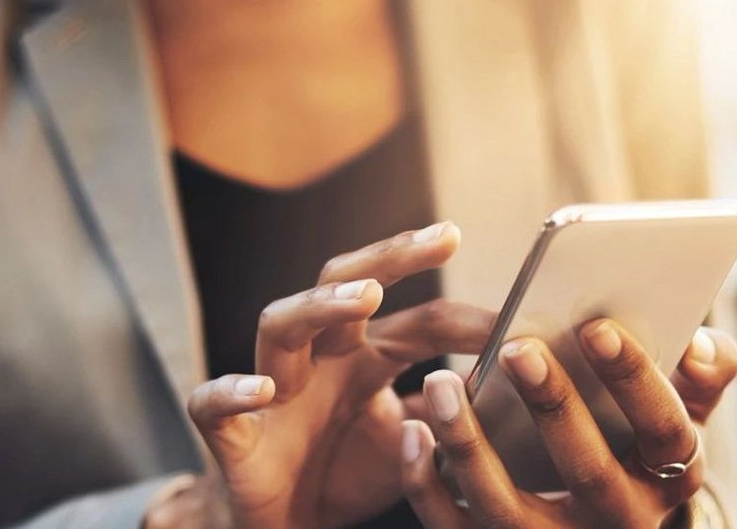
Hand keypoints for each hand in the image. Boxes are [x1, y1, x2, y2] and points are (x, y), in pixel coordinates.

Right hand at [175, 222, 497, 528]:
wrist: (284, 528)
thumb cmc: (344, 475)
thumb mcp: (413, 444)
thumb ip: (451, 412)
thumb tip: (513, 383)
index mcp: (365, 357)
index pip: (421, 321)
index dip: (469, 319)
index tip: (522, 316)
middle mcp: (319, 358)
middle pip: (345, 284)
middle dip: (391, 256)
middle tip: (442, 237)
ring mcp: (272, 388)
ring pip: (280, 323)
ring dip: (321, 305)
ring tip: (367, 297)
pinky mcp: (231, 433)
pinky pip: (215, 402)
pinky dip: (234, 390)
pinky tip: (263, 388)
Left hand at [399, 320, 736, 527]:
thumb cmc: (634, 447)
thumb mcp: (677, 418)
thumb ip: (703, 376)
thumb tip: (703, 343)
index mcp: (668, 477)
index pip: (665, 431)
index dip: (635, 380)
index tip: (597, 326)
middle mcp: (617, 522)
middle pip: (588, 471)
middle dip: (554, 407)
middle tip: (517, 346)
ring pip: (505, 508)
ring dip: (469, 444)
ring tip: (441, 382)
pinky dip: (427, 484)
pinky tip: (413, 431)